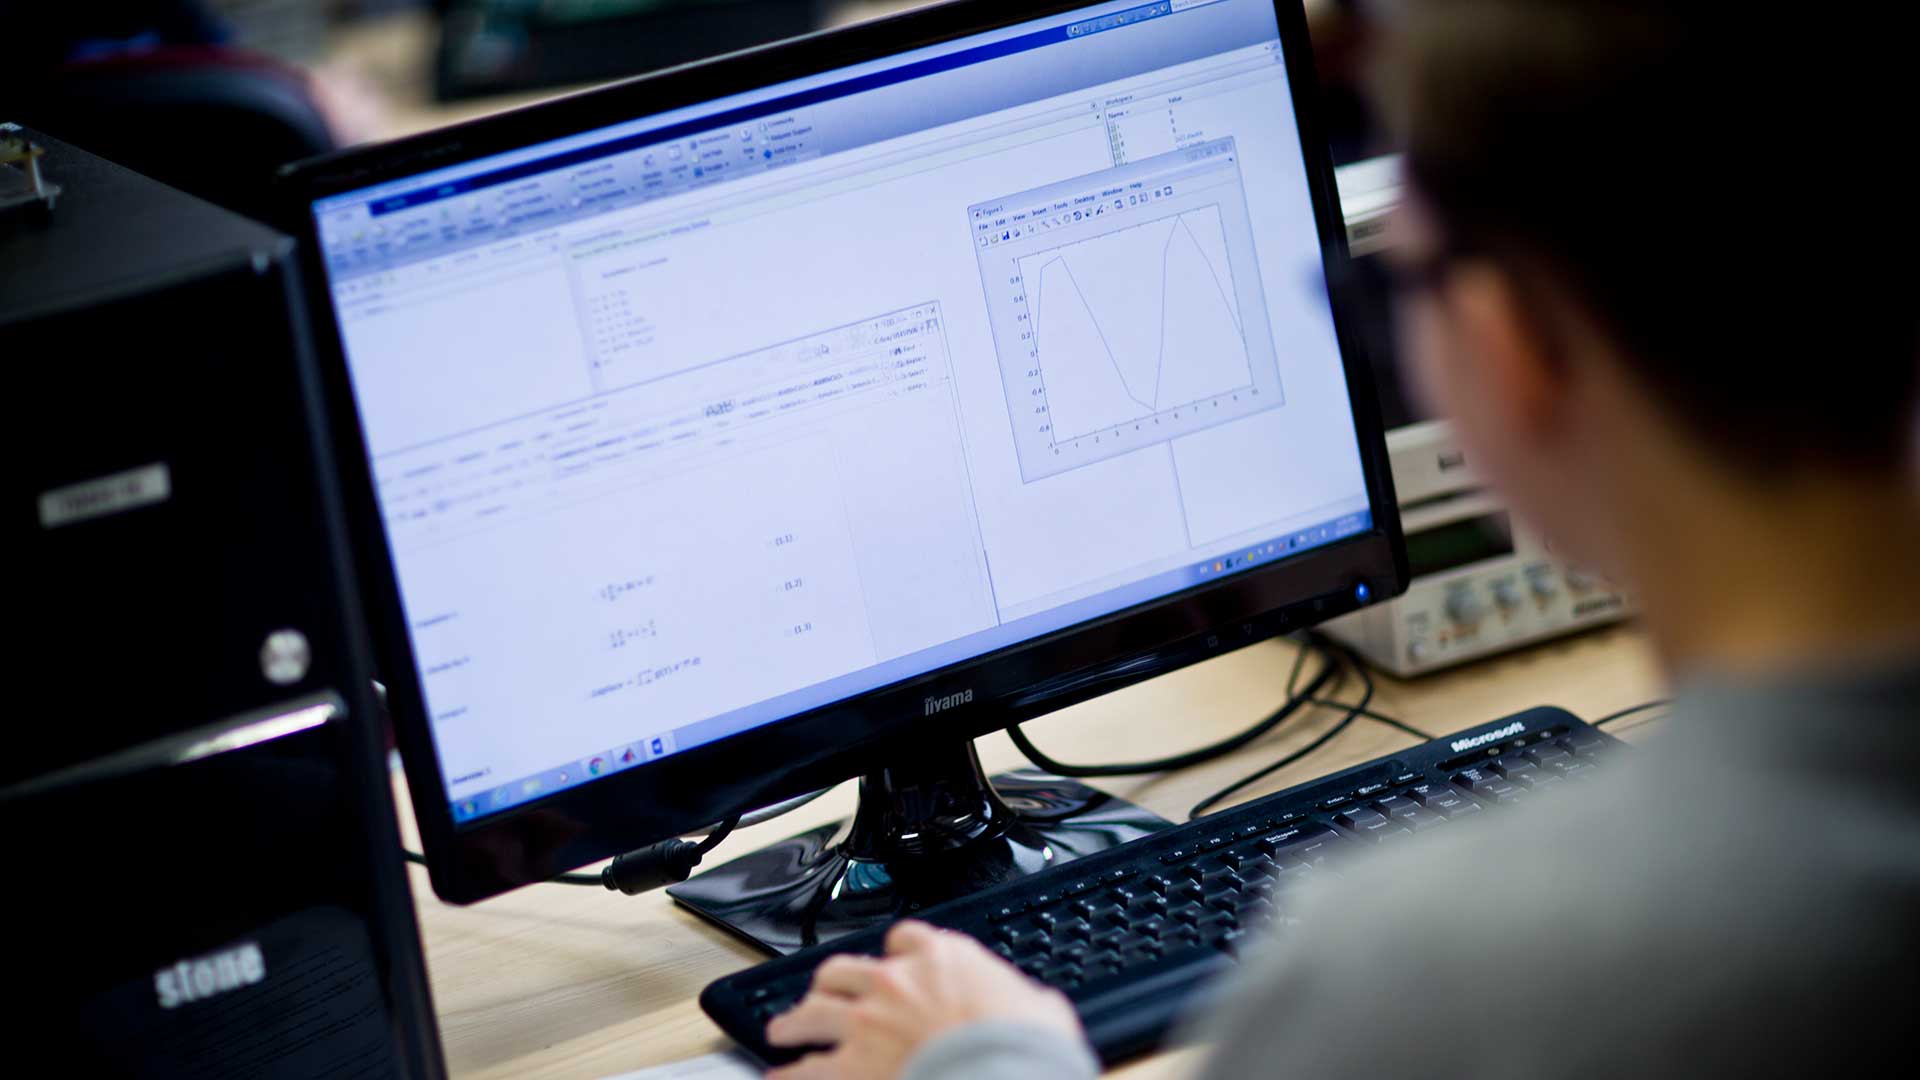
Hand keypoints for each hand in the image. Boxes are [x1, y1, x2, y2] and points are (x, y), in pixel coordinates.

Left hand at [765, 920, 1084, 1079]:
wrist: (1002, 1076)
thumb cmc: (1025, 1048)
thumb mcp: (1040, 1009)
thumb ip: (1024, 999)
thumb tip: (1040, 1007)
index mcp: (943, 959)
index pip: (906, 940)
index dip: (896, 952)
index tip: (892, 961)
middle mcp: (896, 981)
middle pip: (844, 968)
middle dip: (830, 982)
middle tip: (823, 992)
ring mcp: (867, 1021)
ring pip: (813, 1008)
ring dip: (795, 1019)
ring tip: (784, 1028)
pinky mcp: (850, 1065)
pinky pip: (805, 1068)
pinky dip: (790, 1073)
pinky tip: (780, 1076)